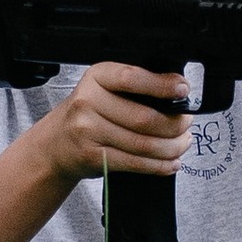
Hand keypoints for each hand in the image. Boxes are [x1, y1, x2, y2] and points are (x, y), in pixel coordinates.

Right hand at [45, 61, 195, 187]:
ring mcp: (88, 131)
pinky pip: (135, 163)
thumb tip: (178, 93)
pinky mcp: (93, 157)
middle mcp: (88, 101)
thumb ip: (134, 87)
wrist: (56, 143)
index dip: (161, 85)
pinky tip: (170, 162)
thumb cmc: (88, 113)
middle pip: (143, 118)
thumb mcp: (104, 88)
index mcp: (95, 77)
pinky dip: (159, 165)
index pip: (131, 78)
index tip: (183, 90)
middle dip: (174, 124)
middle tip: (186, 124)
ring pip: (143, 144)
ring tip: (182, 144)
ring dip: (171, 147)